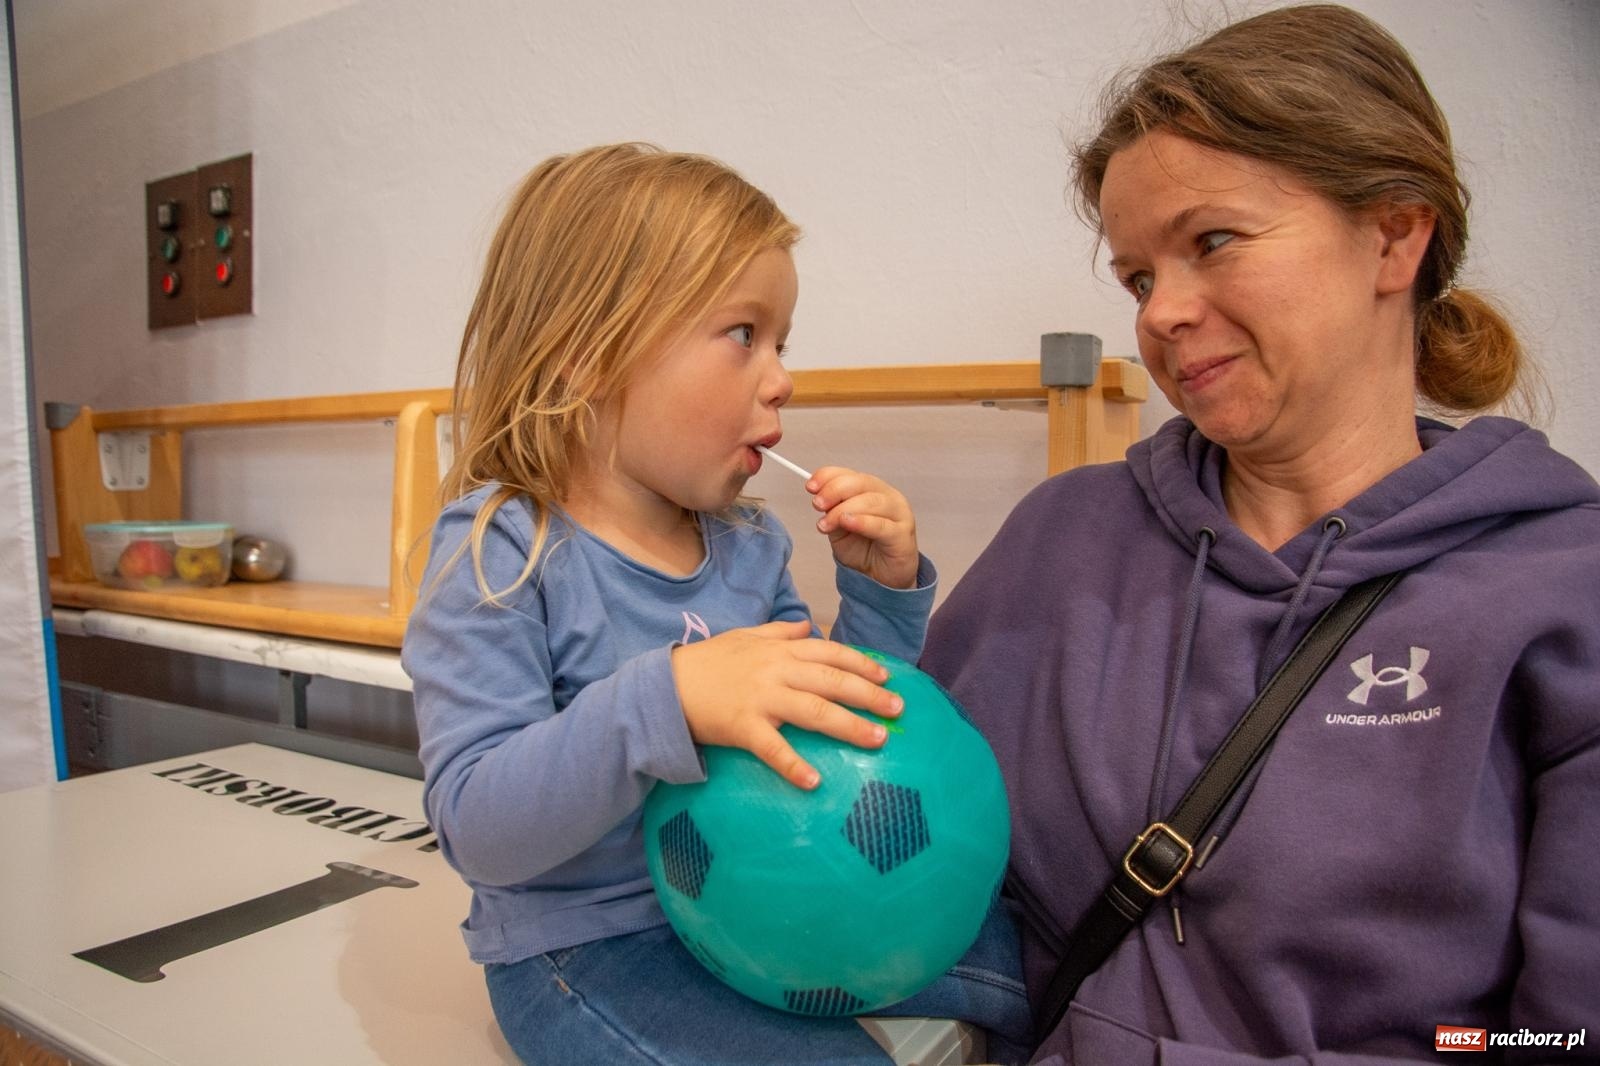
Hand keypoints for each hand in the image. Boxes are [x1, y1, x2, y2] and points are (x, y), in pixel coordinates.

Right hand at [671, 620, 903, 788]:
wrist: (665, 685)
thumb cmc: (707, 663)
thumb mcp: (744, 637)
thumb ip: (779, 631)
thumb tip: (808, 626)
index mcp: (779, 650)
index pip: (830, 653)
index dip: (862, 664)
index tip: (887, 677)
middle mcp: (776, 671)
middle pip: (832, 681)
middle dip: (870, 694)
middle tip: (898, 710)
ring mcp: (761, 699)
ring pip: (814, 711)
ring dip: (849, 726)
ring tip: (877, 739)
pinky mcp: (743, 727)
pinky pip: (773, 749)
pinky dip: (794, 766)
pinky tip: (814, 782)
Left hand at [807, 466, 919, 588]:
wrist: (881, 578)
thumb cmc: (863, 550)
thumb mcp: (840, 528)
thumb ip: (832, 512)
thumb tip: (819, 498)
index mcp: (873, 490)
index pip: (851, 474)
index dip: (829, 476)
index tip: (811, 487)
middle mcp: (888, 497)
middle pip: (862, 483)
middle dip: (834, 490)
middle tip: (817, 504)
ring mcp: (899, 514)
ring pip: (871, 502)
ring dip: (843, 510)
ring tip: (826, 523)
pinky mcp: (902, 535)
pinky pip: (881, 525)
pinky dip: (862, 522)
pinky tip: (847, 523)